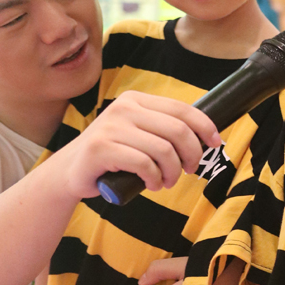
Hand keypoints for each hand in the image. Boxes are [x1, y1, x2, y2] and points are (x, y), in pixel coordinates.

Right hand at [55, 91, 220, 199]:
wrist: (69, 172)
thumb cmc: (112, 156)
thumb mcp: (137, 134)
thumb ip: (162, 129)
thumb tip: (205, 135)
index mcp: (136, 100)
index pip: (182, 109)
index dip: (205, 127)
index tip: (215, 144)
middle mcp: (124, 108)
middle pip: (178, 130)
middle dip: (192, 154)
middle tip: (189, 170)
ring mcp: (111, 127)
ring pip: (164, 150)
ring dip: (173, 172)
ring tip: (167, 182)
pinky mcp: (101, 148)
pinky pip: (144, 164)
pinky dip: (155, 178)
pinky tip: (152, 184)